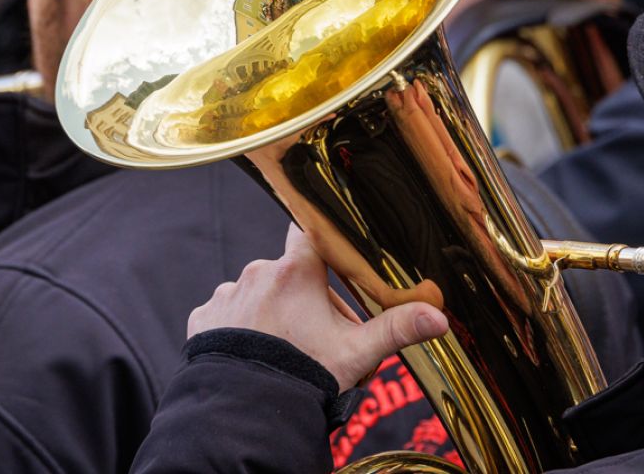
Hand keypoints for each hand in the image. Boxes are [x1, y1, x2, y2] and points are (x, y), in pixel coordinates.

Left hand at [188, 225, 448, 391]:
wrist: (246, 410)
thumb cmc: (303, 376)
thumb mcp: (357, 353)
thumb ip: (397, 329)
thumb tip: (439, 317)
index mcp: (297, 271)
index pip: (312, 232)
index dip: (325, 241)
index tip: (334, 256)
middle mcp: (258, 273)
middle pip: (291, 273)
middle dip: (307, 298)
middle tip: (322, 336)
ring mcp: (227, 294)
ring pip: (259, 294)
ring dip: (273, 313)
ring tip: (287, 351)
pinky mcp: (204, 317)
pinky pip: (226, 314)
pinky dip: (241, 328)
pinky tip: (255, 353)